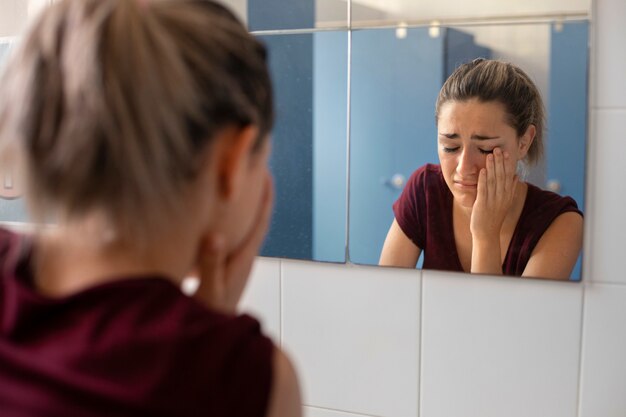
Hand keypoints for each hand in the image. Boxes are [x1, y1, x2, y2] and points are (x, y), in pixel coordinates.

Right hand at [193, 174, 273, 312]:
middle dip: (256, 195)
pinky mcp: (226, 267)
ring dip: (243, 207)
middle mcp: (243, 258)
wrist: (212, 338)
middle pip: (255, 220)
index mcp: (243, 260)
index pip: (259, 223)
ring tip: (235, 185)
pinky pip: (231, 237)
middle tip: (253, 169)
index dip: (265, 198)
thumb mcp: (208, 291)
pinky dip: (229, 221)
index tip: (267, 174)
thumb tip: (215, 235)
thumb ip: (211, 266)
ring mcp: (235, 263)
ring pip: (244, 228)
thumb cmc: (210, 317)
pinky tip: (215, 215)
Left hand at [470, 147, 517, 240]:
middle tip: (498, 149)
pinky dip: (483, 179)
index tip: (507, 153)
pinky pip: (484, 190)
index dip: (507, 164)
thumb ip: (510, 188)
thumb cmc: (494, 217)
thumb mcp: (505, 202)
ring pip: (493, 181)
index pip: (509, 177)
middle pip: (502, 176)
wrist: (487, 233)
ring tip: (490, 155)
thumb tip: (516, 175)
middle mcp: (502, 197)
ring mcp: (493, 201)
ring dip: (492, 167)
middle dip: (500, 162)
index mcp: (507, 195)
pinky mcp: (483, 204)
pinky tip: (483, 170)